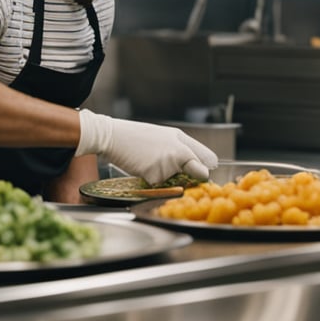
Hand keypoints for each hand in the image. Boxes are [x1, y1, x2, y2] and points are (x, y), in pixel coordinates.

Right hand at [76, 110, 219, 184]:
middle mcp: (180, 152)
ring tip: (149, 161)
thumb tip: (200, 167)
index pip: (208, 159)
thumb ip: (183, 148)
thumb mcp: (164, 135)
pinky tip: (141, 166)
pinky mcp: (156, 176)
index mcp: (182, 139)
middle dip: (188, 176)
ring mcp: (169, 165)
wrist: (112, 136)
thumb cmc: (136, 136)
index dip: (204, 169)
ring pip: (175, 182)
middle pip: (196, 174)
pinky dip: (151, 180)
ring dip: (165, 178)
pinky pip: (158, 185)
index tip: (201, 174)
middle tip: (169, 169)